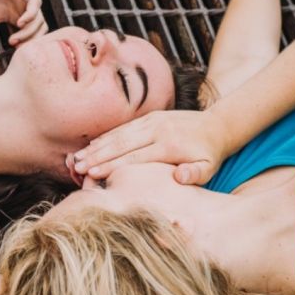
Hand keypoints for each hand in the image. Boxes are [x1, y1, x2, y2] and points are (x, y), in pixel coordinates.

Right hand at [0, 0, 46, 53]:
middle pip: (41, 27)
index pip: (34, 33)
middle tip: (16, 46)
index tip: (15, 50)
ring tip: (14, 38)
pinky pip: (35, 2)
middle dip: (31, 40)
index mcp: (18, 15)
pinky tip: (20, 23)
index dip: (28, 44)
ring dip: (30, 31)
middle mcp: (24, 6)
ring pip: (40, 17)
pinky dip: (31, 15)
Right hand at [73, 109, 229, 184]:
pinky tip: (91, 146)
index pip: (135, 157)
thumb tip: (179, 177)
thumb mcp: (209, 168)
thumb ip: (195, 174)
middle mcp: (157, 130)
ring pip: (118, 135)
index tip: (93, 174)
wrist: (217, 125)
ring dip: (96, 147)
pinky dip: (105, 137)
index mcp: (169, 145)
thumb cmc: (210, 154)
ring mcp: (151, 121)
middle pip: (121, 145)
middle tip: (77, 167)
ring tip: (77, 158)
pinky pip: (123, 128)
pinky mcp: (149, 117)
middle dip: (97, 157)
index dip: (112, 166)